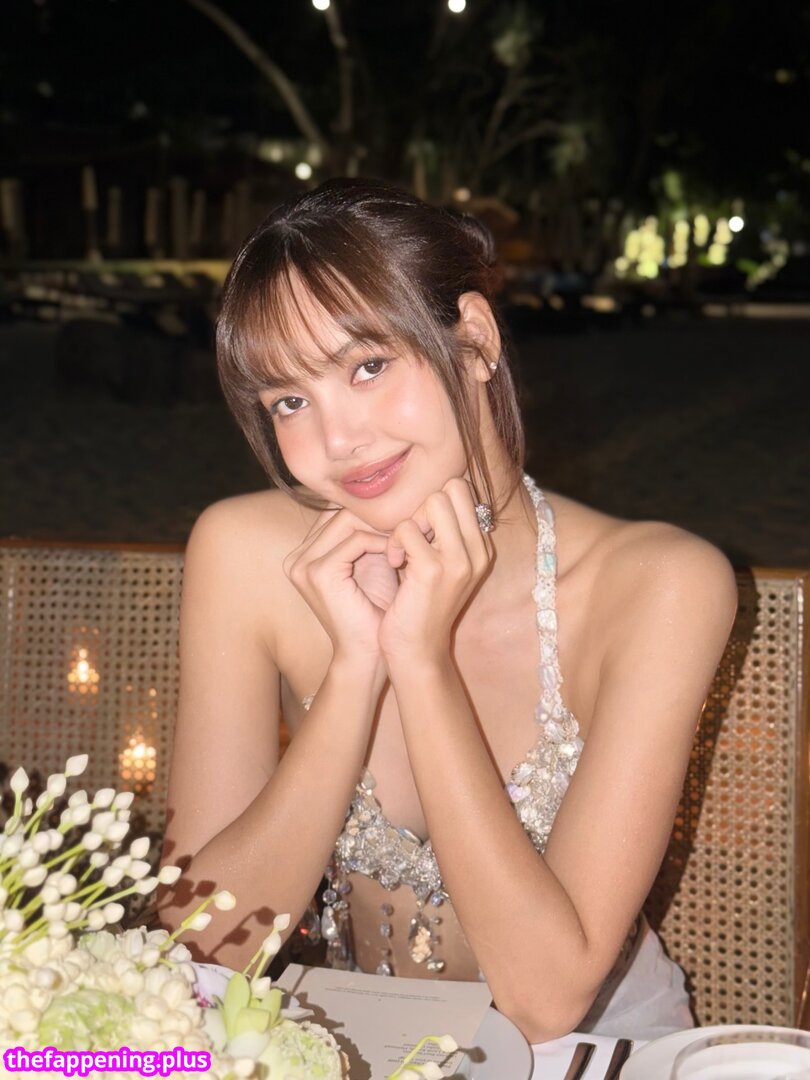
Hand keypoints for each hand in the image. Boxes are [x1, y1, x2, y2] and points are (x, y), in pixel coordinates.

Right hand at [284, 508, 397, 668]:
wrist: (368, 654)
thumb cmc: (374, 612)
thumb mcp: (371, 564)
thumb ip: (371, 534)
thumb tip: (393, 499)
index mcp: (304, 554)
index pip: (337, 514)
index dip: (370, 511)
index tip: (403, 514)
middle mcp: (296, 557)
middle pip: (341, 513)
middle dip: (377, 515)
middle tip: (409, 517)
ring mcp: (303, 565)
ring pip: (349, 521)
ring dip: (382, 526)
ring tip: (407, 532)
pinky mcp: (319, 573)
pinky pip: (356, 540)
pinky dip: (382, 542)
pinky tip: (399, 552)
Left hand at [379, 478, 492, 666]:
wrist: (418, 651)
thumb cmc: (422, 605)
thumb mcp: (442, 566)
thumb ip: (444, 533)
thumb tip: (431, 495)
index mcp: (482, 548)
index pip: (463, 491)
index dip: (434, 504)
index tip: (421, 532)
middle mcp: (478, 551)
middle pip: (453, 488)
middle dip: (423, 507)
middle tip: (410, 537)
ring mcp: (459, 560)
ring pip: (433, 502)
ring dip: (408, 523)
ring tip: (401, 552)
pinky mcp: (433, 570)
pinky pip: (407, 529)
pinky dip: (393, 542)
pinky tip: (394, 564)